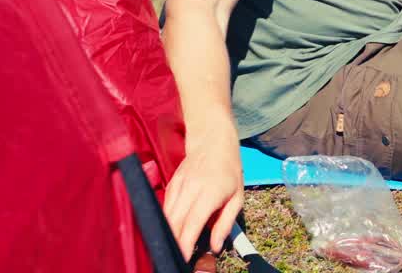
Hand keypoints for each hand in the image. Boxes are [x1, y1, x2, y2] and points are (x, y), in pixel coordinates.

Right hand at [162, 121, 243, 257]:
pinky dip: (165, 222)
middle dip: (173, 243)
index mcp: (210, 193)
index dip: (185, 244)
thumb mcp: (236, 197)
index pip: (192, 223)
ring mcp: (178, 186)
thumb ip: (225, 223)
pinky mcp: (170, 184)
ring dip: (167, 234)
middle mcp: (191, 189)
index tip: (182, 259)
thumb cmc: (229, 171)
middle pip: (174, 223)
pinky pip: (164, 208)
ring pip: (165, 217)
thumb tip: (215, 247)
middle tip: (176, 258)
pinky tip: (169, 232)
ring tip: (172, 248)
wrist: (213, 141)